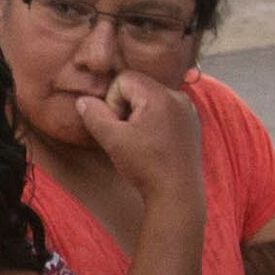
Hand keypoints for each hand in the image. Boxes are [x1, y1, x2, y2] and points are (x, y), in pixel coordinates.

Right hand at [75, 67, 205, 205]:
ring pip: (151, 98)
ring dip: (140, 115)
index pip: (123, 80)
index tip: (118, 127)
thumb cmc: (146, 167)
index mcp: (159, 95)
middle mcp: (178, 95)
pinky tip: (154, 144)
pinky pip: (166, 110)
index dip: (112, 101)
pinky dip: (155, 121)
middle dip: (126, 107)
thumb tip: (83, 100)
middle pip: (139, 87)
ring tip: (141, 141)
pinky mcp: (192, 122)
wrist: (177, 194)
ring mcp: (188, 109)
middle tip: (128, 136)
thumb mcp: (112, 140)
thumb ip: (94, 115)